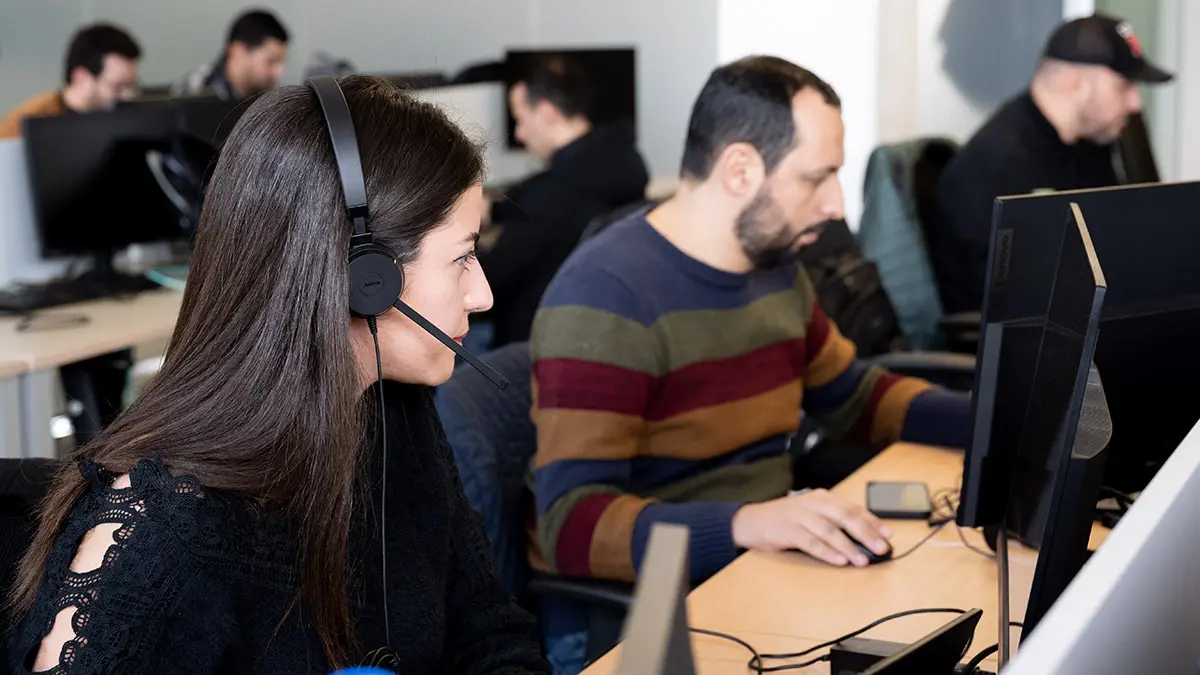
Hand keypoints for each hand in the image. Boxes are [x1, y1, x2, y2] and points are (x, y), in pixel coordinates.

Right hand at [731, 489, 891, 566]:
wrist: (750, 521)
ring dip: (848, 547)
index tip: (888, 535)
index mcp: (821, 498)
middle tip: (881, 548)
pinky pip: (810, 542)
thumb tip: (864, 540)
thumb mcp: (811, 514)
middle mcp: (812, 504)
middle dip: (865, 533)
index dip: (872, 521)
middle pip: (844, 517)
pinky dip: (826, 552)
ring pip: (829, 531)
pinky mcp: (787, 531)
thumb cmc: (785, 520)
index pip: (852, 508)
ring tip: (863, 560)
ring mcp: (799, 516)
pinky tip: (839, 561)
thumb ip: (833, 522)